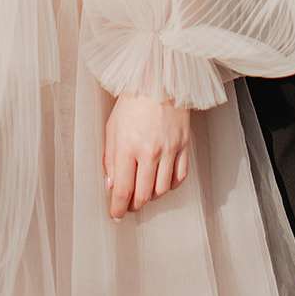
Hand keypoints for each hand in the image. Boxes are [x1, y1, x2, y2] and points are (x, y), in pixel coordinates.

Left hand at [103, 92, 189, 220]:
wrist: (158, 80)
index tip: (115, 214)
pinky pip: (180, 177)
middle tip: (128, 205)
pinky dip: (171, 185)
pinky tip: (162, 182)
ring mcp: (169, 150)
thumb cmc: (132, 101)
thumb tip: (111, 185)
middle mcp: (150, 152)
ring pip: (162, 190)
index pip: (123, 190)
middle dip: (134, 205)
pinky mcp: (184, 145)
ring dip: (151, 196)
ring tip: (144, 191)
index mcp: (128, 147)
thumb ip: (110, 159)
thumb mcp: (112, 128)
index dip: (118, 208)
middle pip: (143, 194)